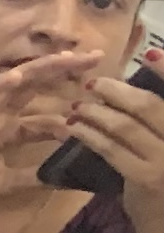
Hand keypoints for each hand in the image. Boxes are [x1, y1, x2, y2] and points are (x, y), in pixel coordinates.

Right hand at [0, 48, 104, 206]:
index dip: (67, 103)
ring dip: (39, 70)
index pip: (41, 112)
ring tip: (67, 57)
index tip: (97, 94)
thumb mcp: (4, 184)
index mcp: (5, 131)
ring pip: (12, 86)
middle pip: (33, 87)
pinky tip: (17, 75)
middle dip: (62, 71)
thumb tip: (67, 178)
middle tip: (95, 56)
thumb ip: (32, 177)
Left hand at [51, 72, 163, 232]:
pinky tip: (76, 128)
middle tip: (95, 82)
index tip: (153, 54)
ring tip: (80, 103)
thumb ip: (160, 132)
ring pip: (130, 125)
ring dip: (100, 111)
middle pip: (154, 105)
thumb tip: (137, 102)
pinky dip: (91, 134)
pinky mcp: (147, 178)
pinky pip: (114, 149)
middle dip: (121, 90)